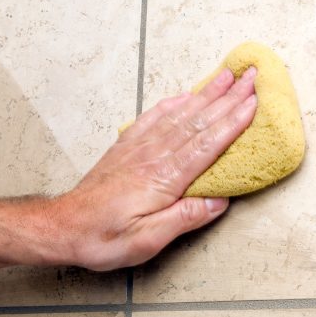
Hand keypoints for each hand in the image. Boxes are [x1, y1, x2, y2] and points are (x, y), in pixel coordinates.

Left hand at [52, 67, 256, 270]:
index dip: (233, 122)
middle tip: (251, 77)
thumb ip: (184, 218)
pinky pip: (153, 118)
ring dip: (206, 94)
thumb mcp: (147, 240)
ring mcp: (139, 148)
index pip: (207, 144)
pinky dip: (173, 103)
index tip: (254, 102)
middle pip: (198, 121)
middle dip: (228, 98)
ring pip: (180, 114)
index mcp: (163, 178)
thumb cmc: (103, 238)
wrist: (62, 228)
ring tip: (226, 76)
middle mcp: (153, 156)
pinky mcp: (126, 148)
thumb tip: (219, 201)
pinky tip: (185, 95)